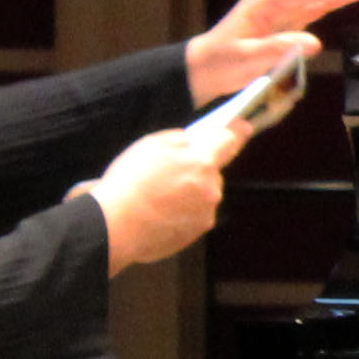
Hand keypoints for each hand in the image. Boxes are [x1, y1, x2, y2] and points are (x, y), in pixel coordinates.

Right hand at [80, 119, 235, 275]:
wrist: (115, 224)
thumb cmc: (130, 181)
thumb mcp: (152, 145)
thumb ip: (181, 140)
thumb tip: (196, 141)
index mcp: (203, 160)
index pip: (230, 140)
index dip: (236, 131)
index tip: (243, 127)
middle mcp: (212, 187)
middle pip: (213, 171)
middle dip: (198, 169)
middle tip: (170, 174)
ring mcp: (207, 212)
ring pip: (204, 194)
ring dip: (190, 193)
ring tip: (158, 197)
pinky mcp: (197, 232)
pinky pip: (194, 215)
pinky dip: (182, 212)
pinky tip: (159, 212)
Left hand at [189, 0, 358, 106]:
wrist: (205, 68)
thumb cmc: (221, 63)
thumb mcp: (245, 59)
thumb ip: (277, 49)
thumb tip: (314, 43)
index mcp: (265, 2)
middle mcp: (276, 0)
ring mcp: (283, 9)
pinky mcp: (288, 21)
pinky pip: (316, 6)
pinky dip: (336, 0)